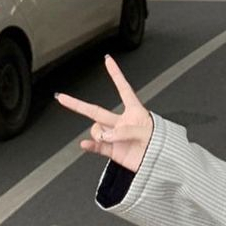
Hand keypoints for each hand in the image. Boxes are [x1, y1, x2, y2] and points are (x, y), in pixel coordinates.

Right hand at [55, 55, 152, 172]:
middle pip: (96, 110)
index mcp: (135, 112)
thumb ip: (126, 131)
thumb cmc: (162, 145)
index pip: (123, 89)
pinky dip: (90, 146)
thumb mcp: (147, 132)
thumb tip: (107, 136)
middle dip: (78, 104)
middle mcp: (123, 123)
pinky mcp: (114, 151)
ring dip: (99, 135)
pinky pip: (97, 147)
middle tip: (62, 98)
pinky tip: (85, 145)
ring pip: (97, 130)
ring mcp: (116, 137)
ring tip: (110, 140)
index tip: (108, 61)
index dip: (116, 74)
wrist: (162, 164)